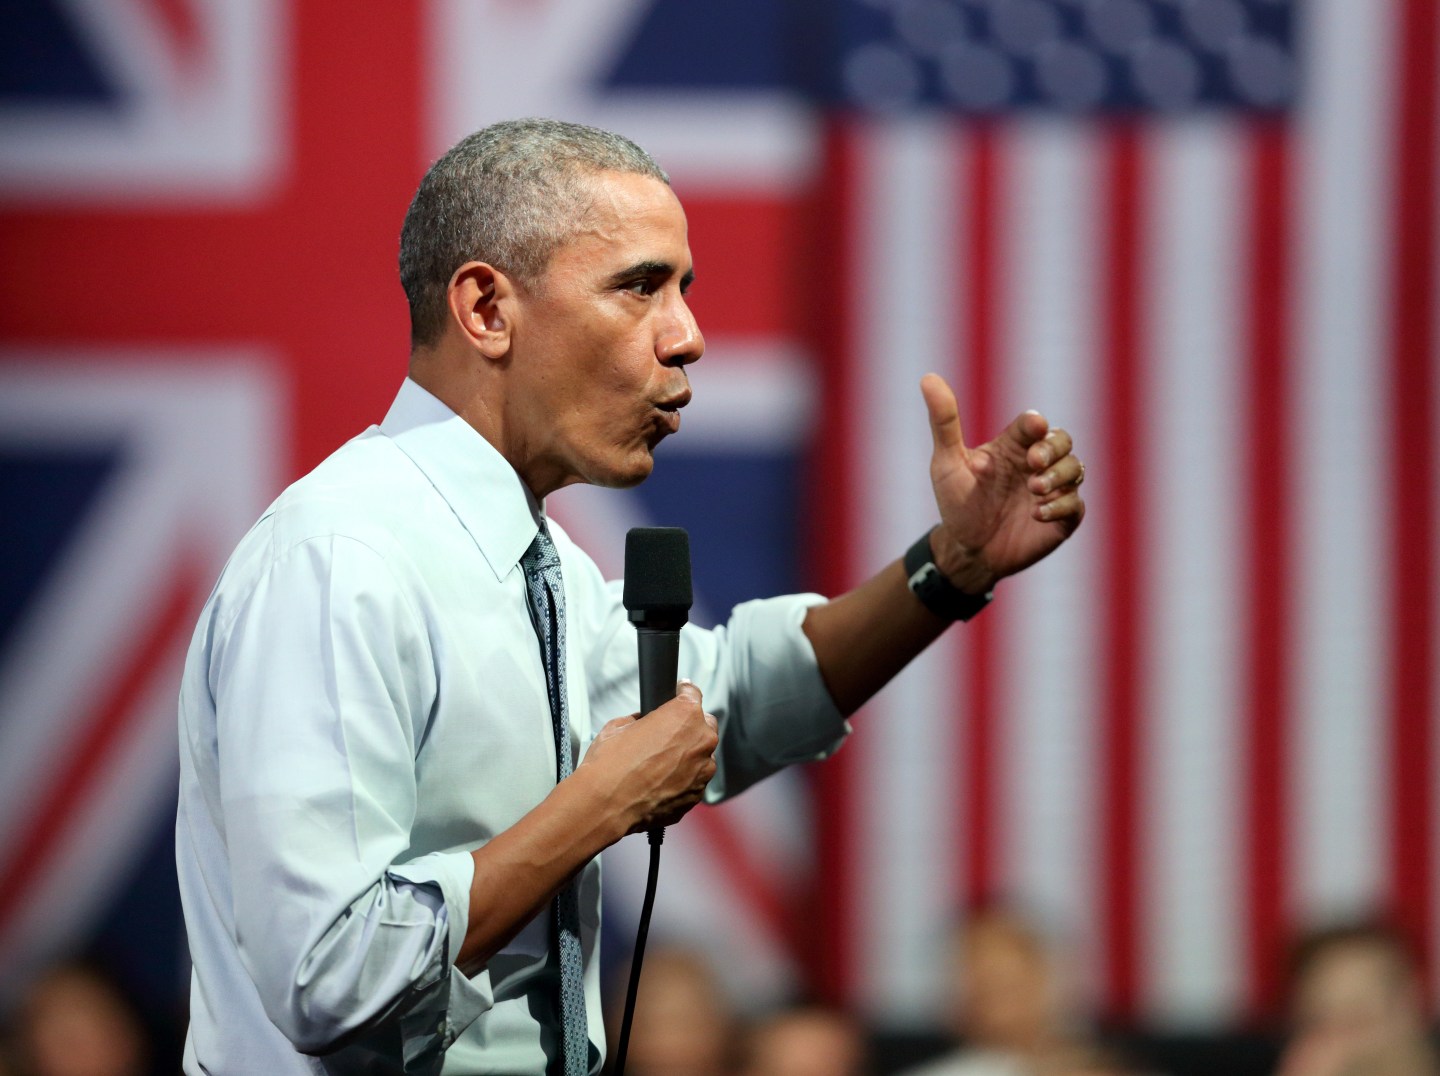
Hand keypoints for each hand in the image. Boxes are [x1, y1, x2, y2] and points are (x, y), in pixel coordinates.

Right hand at [579, 680, 717, 832]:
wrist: (606, 805)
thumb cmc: (611, 765)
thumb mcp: (619, 725)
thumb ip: (641, 719)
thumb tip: (644, 723)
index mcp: (685, 715)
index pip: (693, 694)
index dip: (682, 694)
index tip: (678, 696)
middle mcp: (701, 741)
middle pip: (704, 725)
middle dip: (688, 727)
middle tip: (664, 735)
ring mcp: (703, 771)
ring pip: (701, 756)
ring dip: (687, 756)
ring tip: (658, 765)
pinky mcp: (697, 795)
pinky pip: (694, 781)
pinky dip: (682, 780)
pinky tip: (659, 782)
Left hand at [920, 373, 1085, 591]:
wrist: (966, 551)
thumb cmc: (957, 503)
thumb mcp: (946, 463)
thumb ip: (944, 422)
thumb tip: (928, 378)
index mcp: (1012, 447)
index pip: (1033, 425)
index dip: (1036, 424)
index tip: (1033, 428)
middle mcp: (1035, 465)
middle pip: (1063, 441)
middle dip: (1054, 448)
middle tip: (1033, 463)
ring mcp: (1052, 490)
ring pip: (1076, 468)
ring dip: (1059, 476)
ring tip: (1034, 491)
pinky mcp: (1061, 519)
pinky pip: (1076, 505)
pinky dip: (1061, 506)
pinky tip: (1037, 514)